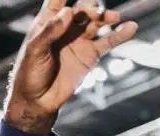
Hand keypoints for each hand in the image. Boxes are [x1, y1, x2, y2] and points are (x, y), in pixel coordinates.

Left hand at [4, 0, 137, 134]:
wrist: (38, 101)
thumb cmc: (29, 74)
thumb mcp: (34, 52)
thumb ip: (50, 31)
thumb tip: (68, 12)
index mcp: (47, 23)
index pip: (57, 1)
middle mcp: (65, 29)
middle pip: (82, 10)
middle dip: (90, 7)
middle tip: (95, 12)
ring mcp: (79, 40)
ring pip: (97, 22)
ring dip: (106, 17)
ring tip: (114, 17)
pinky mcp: (90, 54)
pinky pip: (108, 41)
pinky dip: (120, 34)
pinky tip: (131, 27)